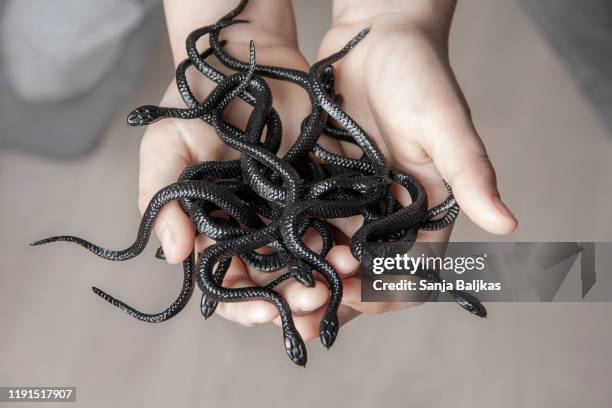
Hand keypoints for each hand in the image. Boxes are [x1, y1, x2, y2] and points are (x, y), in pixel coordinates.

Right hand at [139, 0, 345, 330]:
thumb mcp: (167, 146)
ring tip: (345, 276)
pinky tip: (363, 247)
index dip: (245, 305)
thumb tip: (173, 256)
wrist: (245, 59)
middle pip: (277, 279)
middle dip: (295, 299)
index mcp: (217, 228)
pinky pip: (340, 219)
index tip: (264, 315)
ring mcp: (292, 209)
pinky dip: (351, 236)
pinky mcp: (322, 186)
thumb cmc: (195, 103)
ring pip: (313, 256)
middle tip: (314, 305)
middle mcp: (257, 227)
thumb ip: (162, 199)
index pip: (229, 281)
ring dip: (330, 274)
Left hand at [303, 0, 517, 321]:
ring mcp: (352, 202)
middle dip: (338, 295)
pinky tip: (263, 254)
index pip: (412, 271)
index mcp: (426, 210)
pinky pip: (303, 221)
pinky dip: (288, 241)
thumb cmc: (421, 75)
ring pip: (331, 254)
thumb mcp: (445, 124)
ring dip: (308, 276)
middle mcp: (389, 214)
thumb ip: (471, 172)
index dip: (387, 292)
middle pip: (366, 273)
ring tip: (277, 294)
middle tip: (303, 312)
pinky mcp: (320, 182)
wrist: (376, 36)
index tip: (356, 298)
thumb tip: (508, 222)